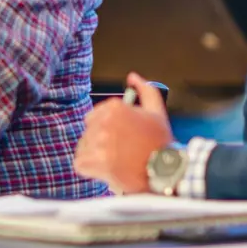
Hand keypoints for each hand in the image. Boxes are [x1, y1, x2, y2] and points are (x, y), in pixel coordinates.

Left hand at [74, 73, 173, 192]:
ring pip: (83, 148)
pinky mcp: (95, 162)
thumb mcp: (157, 111)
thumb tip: (132, 77)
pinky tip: (107, 170)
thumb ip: (145, 90)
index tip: (120, 139)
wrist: (166, 171)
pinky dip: (91, 169)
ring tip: (115, 162)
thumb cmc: (161, 142)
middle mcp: (104, 122)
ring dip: (95, 156)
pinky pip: (80, 164)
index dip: (106, 130)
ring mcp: (98, 142)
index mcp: (114, 107)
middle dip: (100, 143)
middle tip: (120, 152)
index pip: (93, 117)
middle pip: (88, 133)